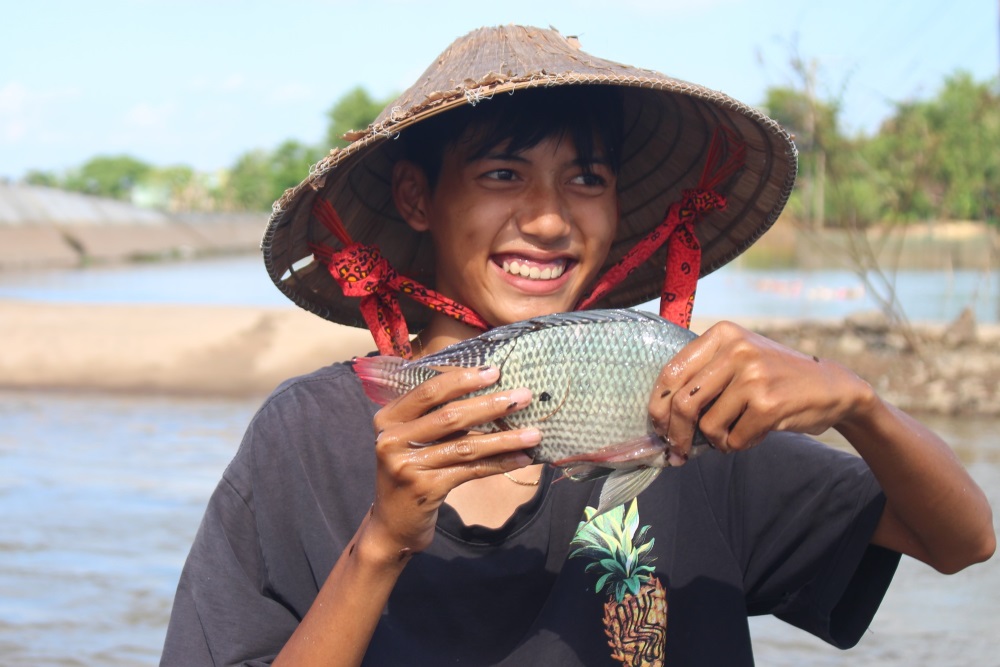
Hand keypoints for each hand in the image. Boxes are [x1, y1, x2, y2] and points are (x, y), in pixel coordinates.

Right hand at [362, 365, 540, 562]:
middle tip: (523, 397)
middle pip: (450, 416)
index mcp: (388, 418)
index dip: (463, 379)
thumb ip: (435, 414)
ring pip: (466, 446)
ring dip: (504, 438)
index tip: (495, 372)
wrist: (393, 523)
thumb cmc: (410, 470)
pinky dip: (500, 463)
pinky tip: (523, 459)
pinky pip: (472, 470)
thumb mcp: (411, 437)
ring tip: (534, 433)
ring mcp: (408, 466)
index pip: (428, 391)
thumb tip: (487, 387)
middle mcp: (392, 440)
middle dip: (491, 405)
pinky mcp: (426, 489)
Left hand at [648, 321, 871, 462]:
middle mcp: (736, 350)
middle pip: (684, 402)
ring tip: (733, 432)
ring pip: (708, 425)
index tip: (657, 427)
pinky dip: (737, 445)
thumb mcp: (737, 360)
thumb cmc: (773, 377)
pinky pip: (733, 439)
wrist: (831, 387)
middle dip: (676, 434)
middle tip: (677, 451)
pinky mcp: (768, 403)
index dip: (658, 406)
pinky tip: (753, 433)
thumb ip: (701, 376)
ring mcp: (753, 375)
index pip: (671, 372)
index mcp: (721, 334)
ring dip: (716, 441)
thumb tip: (660, 417)